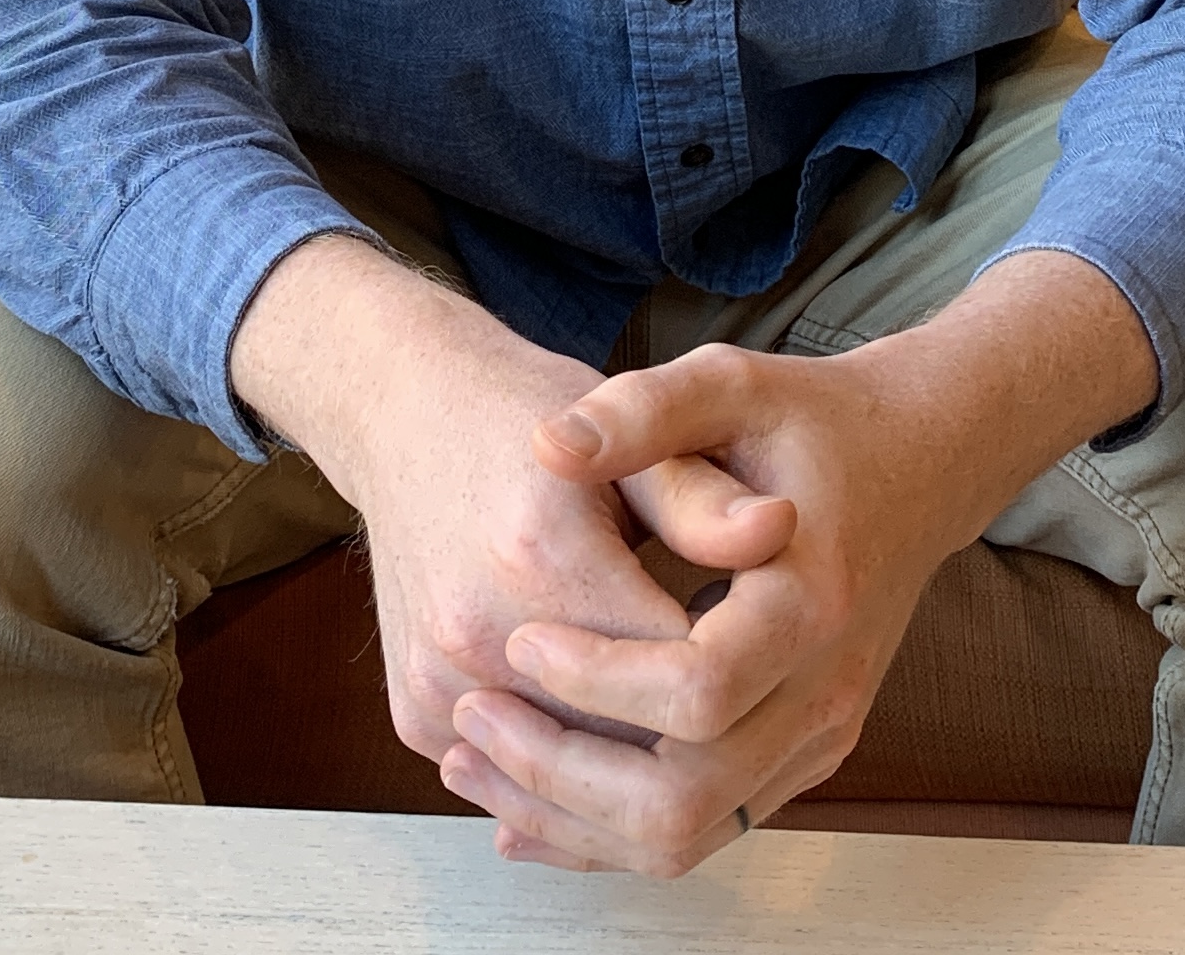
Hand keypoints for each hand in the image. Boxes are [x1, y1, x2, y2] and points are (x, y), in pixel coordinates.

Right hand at [229, 240, 795, 780]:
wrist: (404, 413)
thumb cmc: (523, 413)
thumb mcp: (625, 431)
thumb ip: (701, 496)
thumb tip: (780, 528)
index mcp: (543, 552)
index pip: (679, 669)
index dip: (739, 667)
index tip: (770, 647)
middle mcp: (478, 629)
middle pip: (626, 739)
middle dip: (691, 728)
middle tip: (739, 692)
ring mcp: (439, 681)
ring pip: (574, 770)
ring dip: (630, 755)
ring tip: (677, 707)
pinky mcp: (416, 712)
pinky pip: (516, 772)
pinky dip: (565, 750)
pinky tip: (600, 703)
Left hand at [444, 251, 1158, 877]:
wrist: (918, 464)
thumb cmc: (814, 420)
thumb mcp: (732, 384)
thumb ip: (643, 412)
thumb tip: (547, 445)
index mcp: (811, 600)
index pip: (697, 690)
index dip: (597, 679)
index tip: (522, 640)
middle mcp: (825, 690)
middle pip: (683, 799)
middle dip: (561, 772)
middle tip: (472, 718)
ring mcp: (818, 737)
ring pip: (685, 836)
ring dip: (570, 818)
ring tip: (473, 760)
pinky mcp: (800, 757)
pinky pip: (701, 829)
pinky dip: (608, 826)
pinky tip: (527, 799)